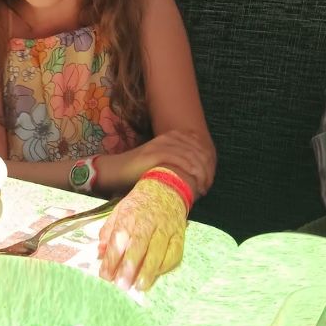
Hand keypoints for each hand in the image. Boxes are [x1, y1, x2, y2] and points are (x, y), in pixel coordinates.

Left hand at [97, 177, 187, 291]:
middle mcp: (148, 222)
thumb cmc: (138, 205)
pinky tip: (156, 276)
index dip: (112, 258)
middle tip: (122, 285)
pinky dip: (165, 265)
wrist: (165, 189)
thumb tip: (100, 253)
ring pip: (157, 251)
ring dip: (148, 270)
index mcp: (129, 216)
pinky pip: (175, 252)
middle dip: (129, 266)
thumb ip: (108, 232)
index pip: (119, 238)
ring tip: (139, 286)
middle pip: (139, 245)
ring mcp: (165, 228)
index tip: (105, 276)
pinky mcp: (179, 235)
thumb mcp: (118, 211)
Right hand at [99, 130, 214, 196]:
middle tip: (206, 187)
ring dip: (201, 173)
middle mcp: (169, 137)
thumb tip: (196, 177)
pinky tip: (196, 181)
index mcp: (173, 136)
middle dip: (207, 170)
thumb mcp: (162, 164)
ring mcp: (162, 144)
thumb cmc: (139, 172)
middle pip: (198, 151)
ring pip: (192, 155)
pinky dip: (191, 171)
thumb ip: (177, 163)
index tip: (208, 181)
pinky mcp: (156, 152)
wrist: (116, 171)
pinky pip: (180, 158)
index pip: (200, 146)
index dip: (209, 164)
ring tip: (202, 189)